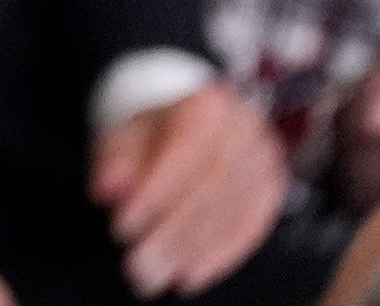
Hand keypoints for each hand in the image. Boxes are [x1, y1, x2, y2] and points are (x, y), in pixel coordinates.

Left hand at [91, 81, 287, 293]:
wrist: (198, 127)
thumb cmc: (158, 134)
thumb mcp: (128, 136)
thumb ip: (117, 160)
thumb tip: (106, 189)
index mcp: (207, 104)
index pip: (183, 150)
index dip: (154, 193)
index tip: (124, 226)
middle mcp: (245, 129)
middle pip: (212, 186)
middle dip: (172, 232)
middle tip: (139, 266)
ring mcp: (265, 160)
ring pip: (232, 212)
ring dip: (193, 250)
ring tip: (157, 275)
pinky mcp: (274, 191)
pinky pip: (250, 229)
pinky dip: (219, 256)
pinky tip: (190, 274)